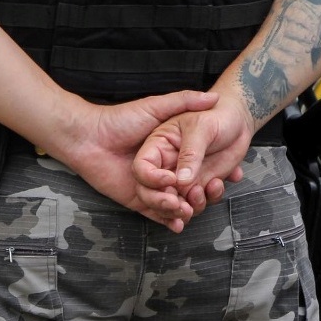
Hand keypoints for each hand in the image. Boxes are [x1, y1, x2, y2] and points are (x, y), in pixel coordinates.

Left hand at [58, 89, 220, 231]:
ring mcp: (150, 187)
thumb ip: (183, 101)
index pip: (198, 166)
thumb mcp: (155, 108)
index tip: (233, 175)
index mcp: (170, 152)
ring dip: (186, 209)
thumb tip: (213, 98)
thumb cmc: (120, 120)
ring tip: (189, 207)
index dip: (215, 171)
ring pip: (176, 205)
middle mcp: (163, 171)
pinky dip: (169, 221)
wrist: (87, 137)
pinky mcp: (135, 201)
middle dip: (202, 195)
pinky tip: (177, 222)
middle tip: (209, 192)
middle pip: (190, 189)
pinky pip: (156, 216)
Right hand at [134, 101, 253, 215]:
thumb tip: (181, 180)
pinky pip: (195, 202)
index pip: (143, 168)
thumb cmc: (215, 116)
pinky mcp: (199, 184)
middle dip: (165, 203)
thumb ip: (190, 153)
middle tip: (182, 205)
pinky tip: (216, 188)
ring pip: (174, 201)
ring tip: (203, 193)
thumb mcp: (200, 128)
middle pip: (153, 191)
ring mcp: (182, 176)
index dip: (152, 179)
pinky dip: (204, 203)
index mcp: (158, 145)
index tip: (172, 181)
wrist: (238, 121)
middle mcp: (167, 164)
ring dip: (187, 206)